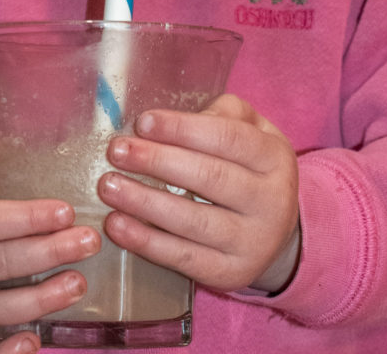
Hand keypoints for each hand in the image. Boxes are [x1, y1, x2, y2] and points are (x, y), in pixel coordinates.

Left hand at [98, 94, 299, 293]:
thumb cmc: (250, 168)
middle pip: (209, 177)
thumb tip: (170, 120)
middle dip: (157, 161)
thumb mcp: (252, 131)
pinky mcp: (231, 273)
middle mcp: (271, 201)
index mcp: (274, 157)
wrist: (277, 233)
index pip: (227, 138)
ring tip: (109, 187)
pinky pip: (184, 258)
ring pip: (193, 221)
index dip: (183, 129)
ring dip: (144, 203)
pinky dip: (146, 242)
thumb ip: (221, 114)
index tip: (144, 122)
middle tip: (117, 151)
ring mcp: (253, 242)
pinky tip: (117, 224)